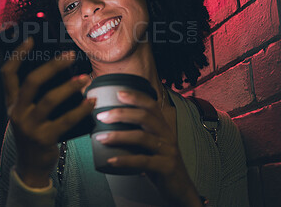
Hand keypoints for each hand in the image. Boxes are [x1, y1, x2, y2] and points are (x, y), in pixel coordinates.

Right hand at [0, 37, 94, 187]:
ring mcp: (29, 126)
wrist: (31, 166)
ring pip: (50, 99)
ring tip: (85, 78)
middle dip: (53, 66)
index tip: (31, 40)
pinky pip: (66, 120)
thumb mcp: (29, 113)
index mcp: (11, 103)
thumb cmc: (34, 132)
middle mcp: (17, 112)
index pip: (7, 74)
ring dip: (70, 86)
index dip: (17, 55)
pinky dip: (81, 109)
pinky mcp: (44, 139)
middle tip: (70, 55)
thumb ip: (38, 96)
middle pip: (32, 82)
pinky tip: (91, 101)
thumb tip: (64, 72)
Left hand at [95, 90, 201, 205]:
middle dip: (121, 114)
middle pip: (145, 117)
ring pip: (142, 137)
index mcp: (163, 127)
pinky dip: (125, 160)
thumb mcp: (152, 144)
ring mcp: (168, 151)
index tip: (118, 93)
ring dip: (118, 136)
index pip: (151, 105)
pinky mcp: (166, 167)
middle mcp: (167, 135)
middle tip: (102, 116)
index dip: (136, 97)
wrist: (181, 188)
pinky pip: (143, 161)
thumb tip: (111, 122)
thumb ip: (138, 132)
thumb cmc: (160, 163)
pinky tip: (111, 160)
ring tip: (101, 138)